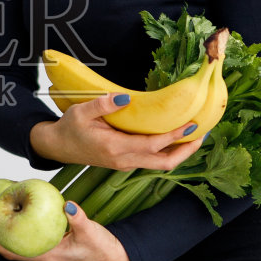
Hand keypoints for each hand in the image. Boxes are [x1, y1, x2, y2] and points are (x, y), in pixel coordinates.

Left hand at [0, 193, 130, 260]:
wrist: (113, 257)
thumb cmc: (102, 248)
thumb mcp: (92, 232)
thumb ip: (80, 219)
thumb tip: (68, 205)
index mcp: (46, 256)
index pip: (10, 250)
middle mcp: (40, 256)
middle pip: (4, 248)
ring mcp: (42, 252)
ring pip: (12, 243)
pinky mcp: (47, 246)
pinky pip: (23, 237)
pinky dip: (12, 226)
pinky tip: (10, 211)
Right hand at [37, 92, 204, 171]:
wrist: (57, 146)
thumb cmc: (69, 128)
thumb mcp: (81, 112)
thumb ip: (103, 104)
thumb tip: (125, 97)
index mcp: (114, 148)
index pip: (151, 145)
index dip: (173, 136)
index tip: (191, 124)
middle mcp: (123, 160)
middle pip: (163, 163)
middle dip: (185, 151)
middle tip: (202, 133)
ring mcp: (125, 163)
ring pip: (160, 164)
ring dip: (179, 152)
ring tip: (194, 135)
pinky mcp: (125, 161)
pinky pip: (152, 160)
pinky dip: (167, 150)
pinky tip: (175, 137)